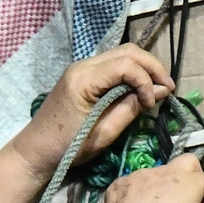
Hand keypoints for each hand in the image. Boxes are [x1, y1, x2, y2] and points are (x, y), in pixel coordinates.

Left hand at [11, 45, 174, 178]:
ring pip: (121, 54)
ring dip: (143, 68)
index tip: (153, 103)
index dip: (146, 80)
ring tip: (158, 88)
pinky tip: (140, 88)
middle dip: (151, 67)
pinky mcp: (82, 75)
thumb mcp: (104, 133)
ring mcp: (81, 68)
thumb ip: (132, 109)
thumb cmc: (67, 148)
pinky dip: (130, 73)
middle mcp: (82, 66)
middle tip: (168, 88)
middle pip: (127, 51)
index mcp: (84, 79)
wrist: (35, 151)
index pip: (126, 64)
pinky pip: (112, 65)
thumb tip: (160, 92)